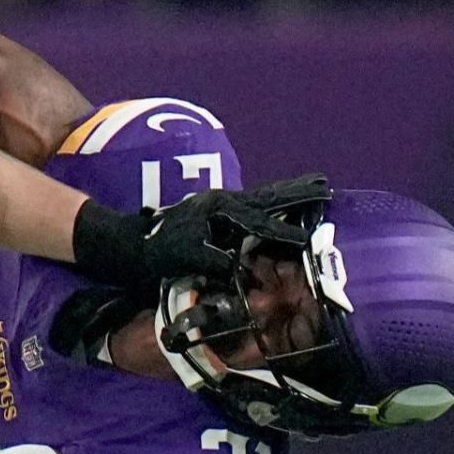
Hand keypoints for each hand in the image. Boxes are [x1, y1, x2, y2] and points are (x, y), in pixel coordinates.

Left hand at [143, 173, 330, 280]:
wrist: (130, 244)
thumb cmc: (156, 251)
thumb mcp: (185, 256)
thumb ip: (215, 261)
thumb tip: (242, 269)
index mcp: (218, 209)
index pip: (259, 222)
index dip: (284, 232)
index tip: (309, 239)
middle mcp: (222, 201)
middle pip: (266, 197)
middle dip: (296, 193)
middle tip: (324, 184)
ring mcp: (219, 203)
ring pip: (261, 197)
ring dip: (287, 193)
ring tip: (314, 185)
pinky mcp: (216, 211)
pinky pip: (252, 205)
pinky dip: (271, 202)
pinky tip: (281, 206)